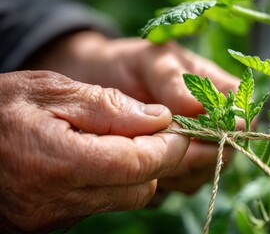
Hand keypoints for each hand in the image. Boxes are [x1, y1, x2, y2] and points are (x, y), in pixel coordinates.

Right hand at [0, 71, 188, 232]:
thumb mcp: (50, 90)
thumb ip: (108, 106)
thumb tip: (159, 119)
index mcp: (59, 163)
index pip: (139, 165)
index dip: (169, 146)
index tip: (177, 127)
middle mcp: (59, 201)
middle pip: (141, 189)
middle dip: (157, 160)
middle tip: (151, 130)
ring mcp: (54, 218)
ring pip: (125, 199)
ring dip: (135, 171)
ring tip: (120, 140)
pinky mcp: (51, 223)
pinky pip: (100, 204)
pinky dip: (111, 182)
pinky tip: (96, 158)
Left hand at [24, 31, 241, 193]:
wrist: (98, 81)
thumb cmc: (128, 65)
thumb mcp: (149, 61)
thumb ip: (172, 80)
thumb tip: (197, 106)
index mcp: (217, 91)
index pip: (243, 115)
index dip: (229, 127)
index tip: (198, 129)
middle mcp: (211, 124)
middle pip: (226, 151)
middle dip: (197, 154)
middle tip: (165, 145)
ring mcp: (195, 150)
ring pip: (204, 173)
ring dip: (179, 170)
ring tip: (147, 151)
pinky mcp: (176, 169)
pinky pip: (182, 186)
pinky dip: (165, 182)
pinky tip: (141, 167)